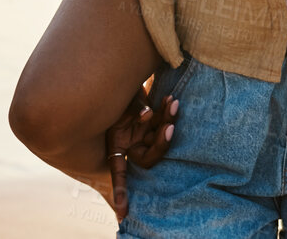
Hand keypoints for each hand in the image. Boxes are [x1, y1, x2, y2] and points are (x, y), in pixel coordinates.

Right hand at [102, 86, 178, 220]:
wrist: (117, 72)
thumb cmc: (112, 89)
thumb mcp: (119, 101)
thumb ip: (134, 109)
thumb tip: (148, 115)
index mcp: (116, 145)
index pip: (119, 172)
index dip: (120, 191)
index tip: (123, 213)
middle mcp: (129, 143)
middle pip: (150, 156)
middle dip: (162, 143)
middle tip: (171, 126)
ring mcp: (141, 133)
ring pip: (160, 137)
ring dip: (169, 122)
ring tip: (174, 103)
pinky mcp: (151, 121)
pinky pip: (163, 123)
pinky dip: (167, 112)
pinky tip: (171, 100)